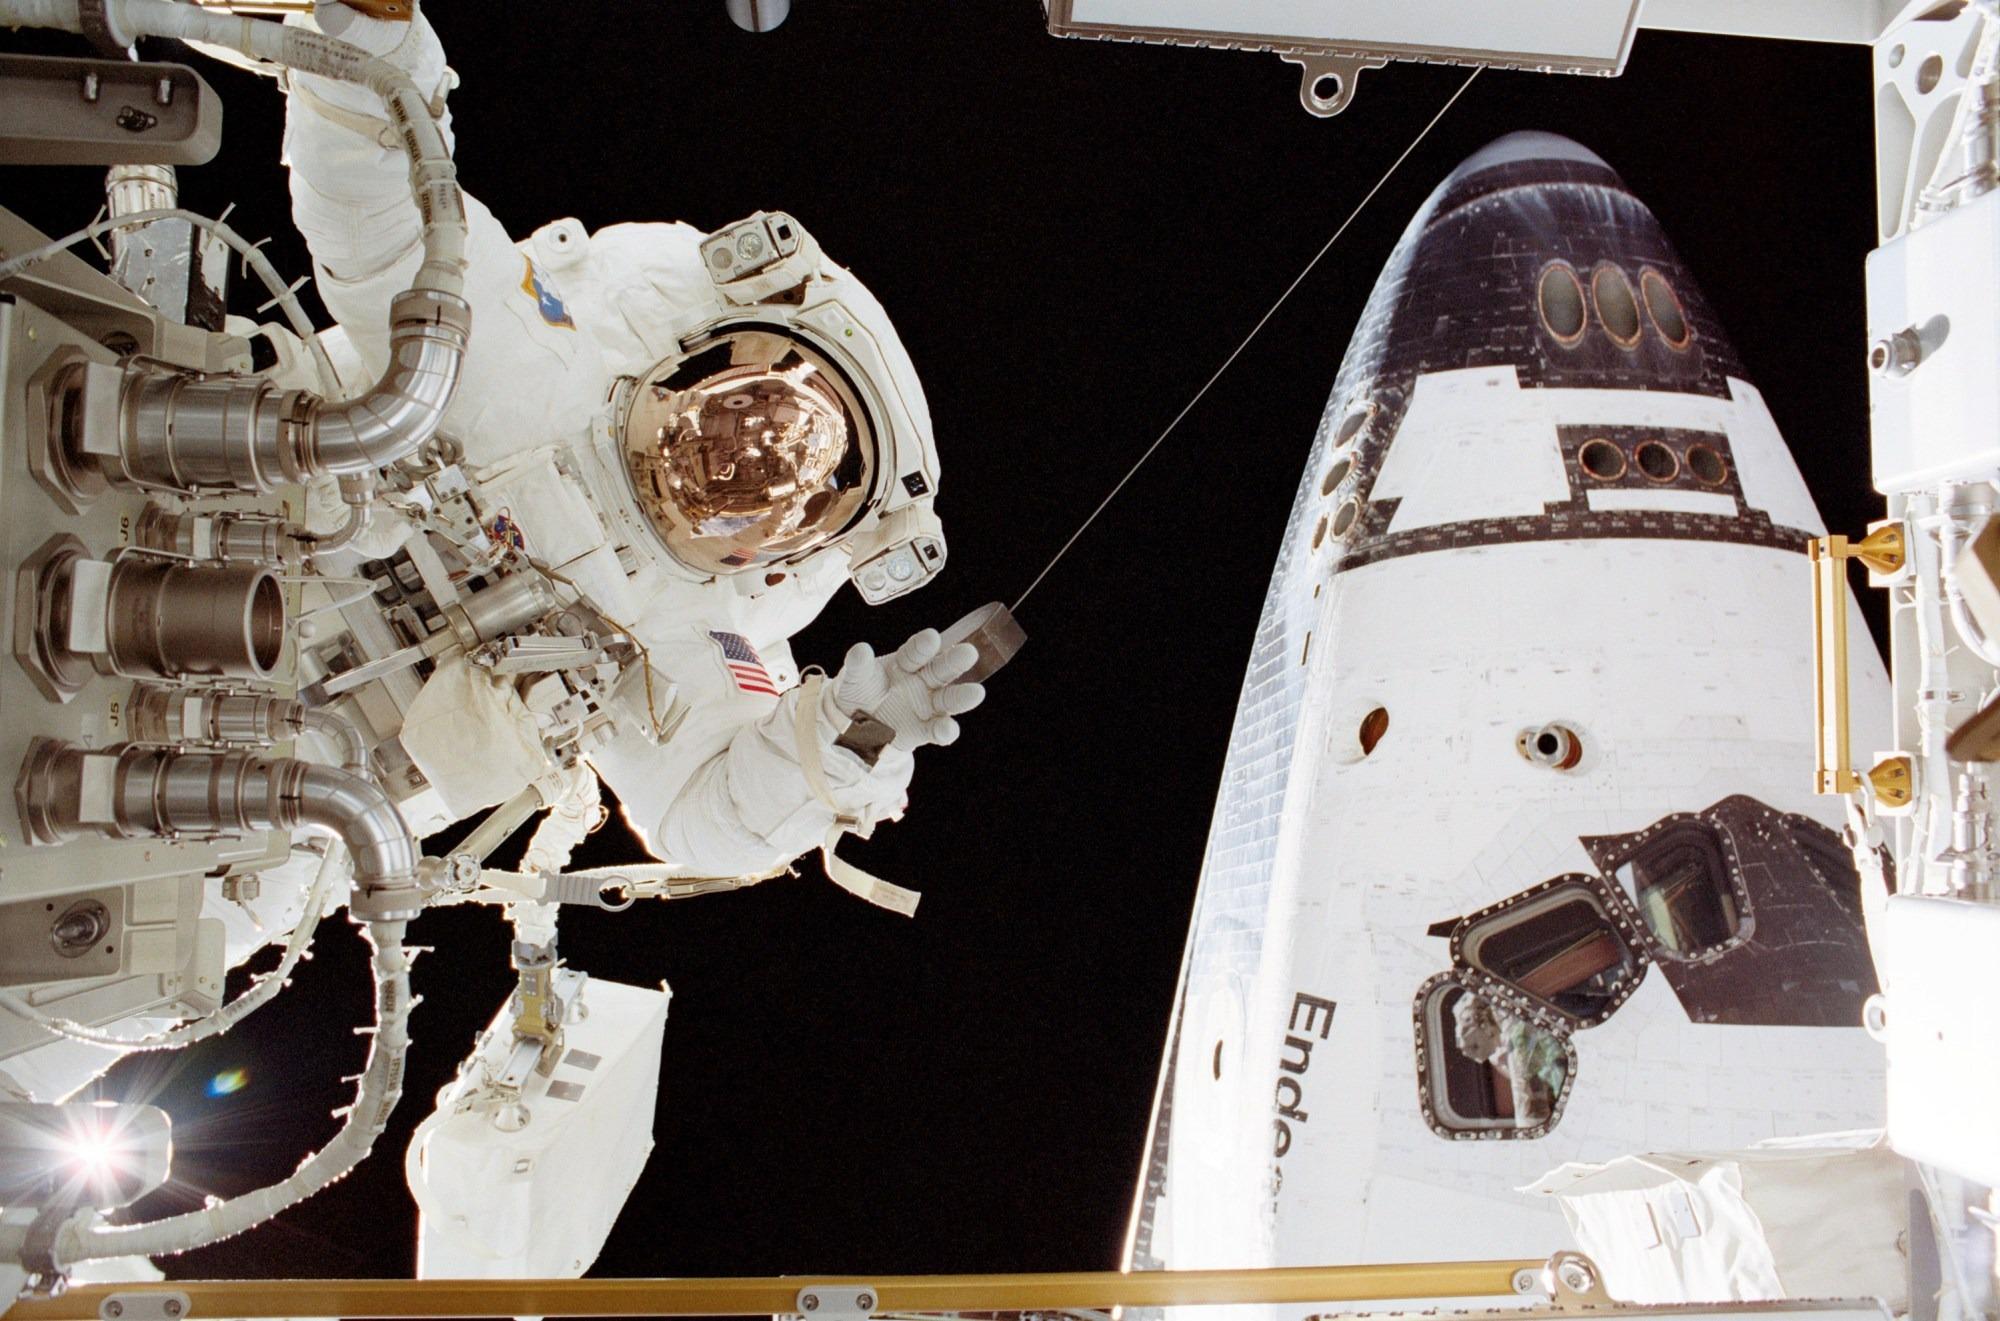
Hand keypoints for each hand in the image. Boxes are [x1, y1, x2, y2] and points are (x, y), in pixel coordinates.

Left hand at [832, 629, 985, 751]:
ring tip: (976, 693)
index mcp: (906, 662)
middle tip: (969, 653)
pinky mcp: (924, 730)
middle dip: (955, 661)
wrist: (854, 726)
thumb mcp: (855, 678)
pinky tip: (947, 729)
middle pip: (941, 670)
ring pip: (948, 699)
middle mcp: (922, 681)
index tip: (932, 637)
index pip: (916, 652)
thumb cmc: (860, 693)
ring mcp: (926, 706)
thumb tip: (861, 650)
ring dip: (962, 696)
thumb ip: (858, 665)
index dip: (924, 645)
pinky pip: (937, 730)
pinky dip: (945, 731)